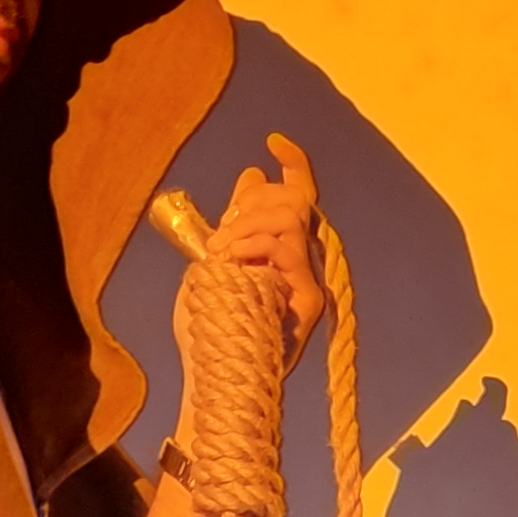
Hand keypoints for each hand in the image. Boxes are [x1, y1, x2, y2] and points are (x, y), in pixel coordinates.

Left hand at [193, 132, 325, 370]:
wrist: (211, 375)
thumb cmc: (209, 327)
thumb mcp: (214, 259)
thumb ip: (237, 220)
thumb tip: (251, 174)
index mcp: (282, 251)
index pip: (298, 197)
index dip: (293, 164)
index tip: (273, 141)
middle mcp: (301, 263)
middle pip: (296, 200)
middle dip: (254, 203)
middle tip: (220, 236)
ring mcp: (307, 281)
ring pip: (292, 219)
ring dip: (248, 225)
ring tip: (222, 252)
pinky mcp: (308, 298)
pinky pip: (288, 249)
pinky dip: (256, 244)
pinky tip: (235, 261)